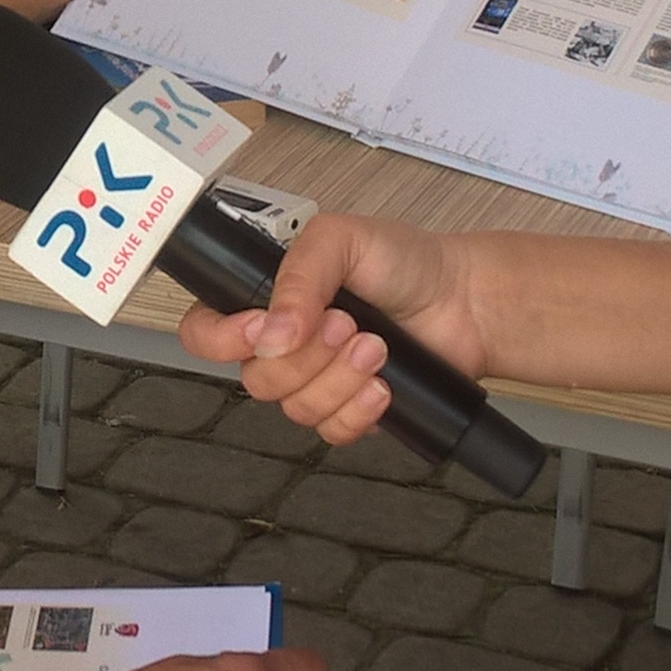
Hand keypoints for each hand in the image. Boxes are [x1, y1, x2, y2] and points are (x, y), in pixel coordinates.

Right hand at [178, 215, 491, 446]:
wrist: (465, 300)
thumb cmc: (405, 260)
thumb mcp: (342, 240)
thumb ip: (298, 276)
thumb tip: (272, 330)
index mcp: (267, 298)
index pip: (205, 332)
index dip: (223, 340)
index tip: (264, 328)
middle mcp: (284, 343)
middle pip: (256, 379)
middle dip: (307, 356)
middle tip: (347, 323)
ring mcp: (315, 380)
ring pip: (295, 408)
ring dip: (340, 378)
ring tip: (376, 344)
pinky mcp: (348, 409)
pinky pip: (331, 431)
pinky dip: (358, 410)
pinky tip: (383, 384)